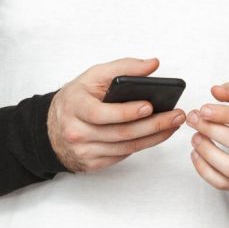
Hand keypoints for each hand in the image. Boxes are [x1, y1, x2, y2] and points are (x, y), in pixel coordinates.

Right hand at [47, 57, 184, 172]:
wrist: (51, 126)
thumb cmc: (78, 98)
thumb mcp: (94, 76)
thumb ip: (124, 67)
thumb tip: (153, 64)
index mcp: (74, 106)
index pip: (101, 113)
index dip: (126, 112)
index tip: (149, 106)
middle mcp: (76, 132)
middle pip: (120, 132)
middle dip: (153, 124)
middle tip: (177, 115)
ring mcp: (84, 150)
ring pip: (125, 147)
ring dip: (155, 136)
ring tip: (175, 124)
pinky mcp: (92, 163)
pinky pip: (123, 155)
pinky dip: (144, 145)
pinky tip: (160, 134)